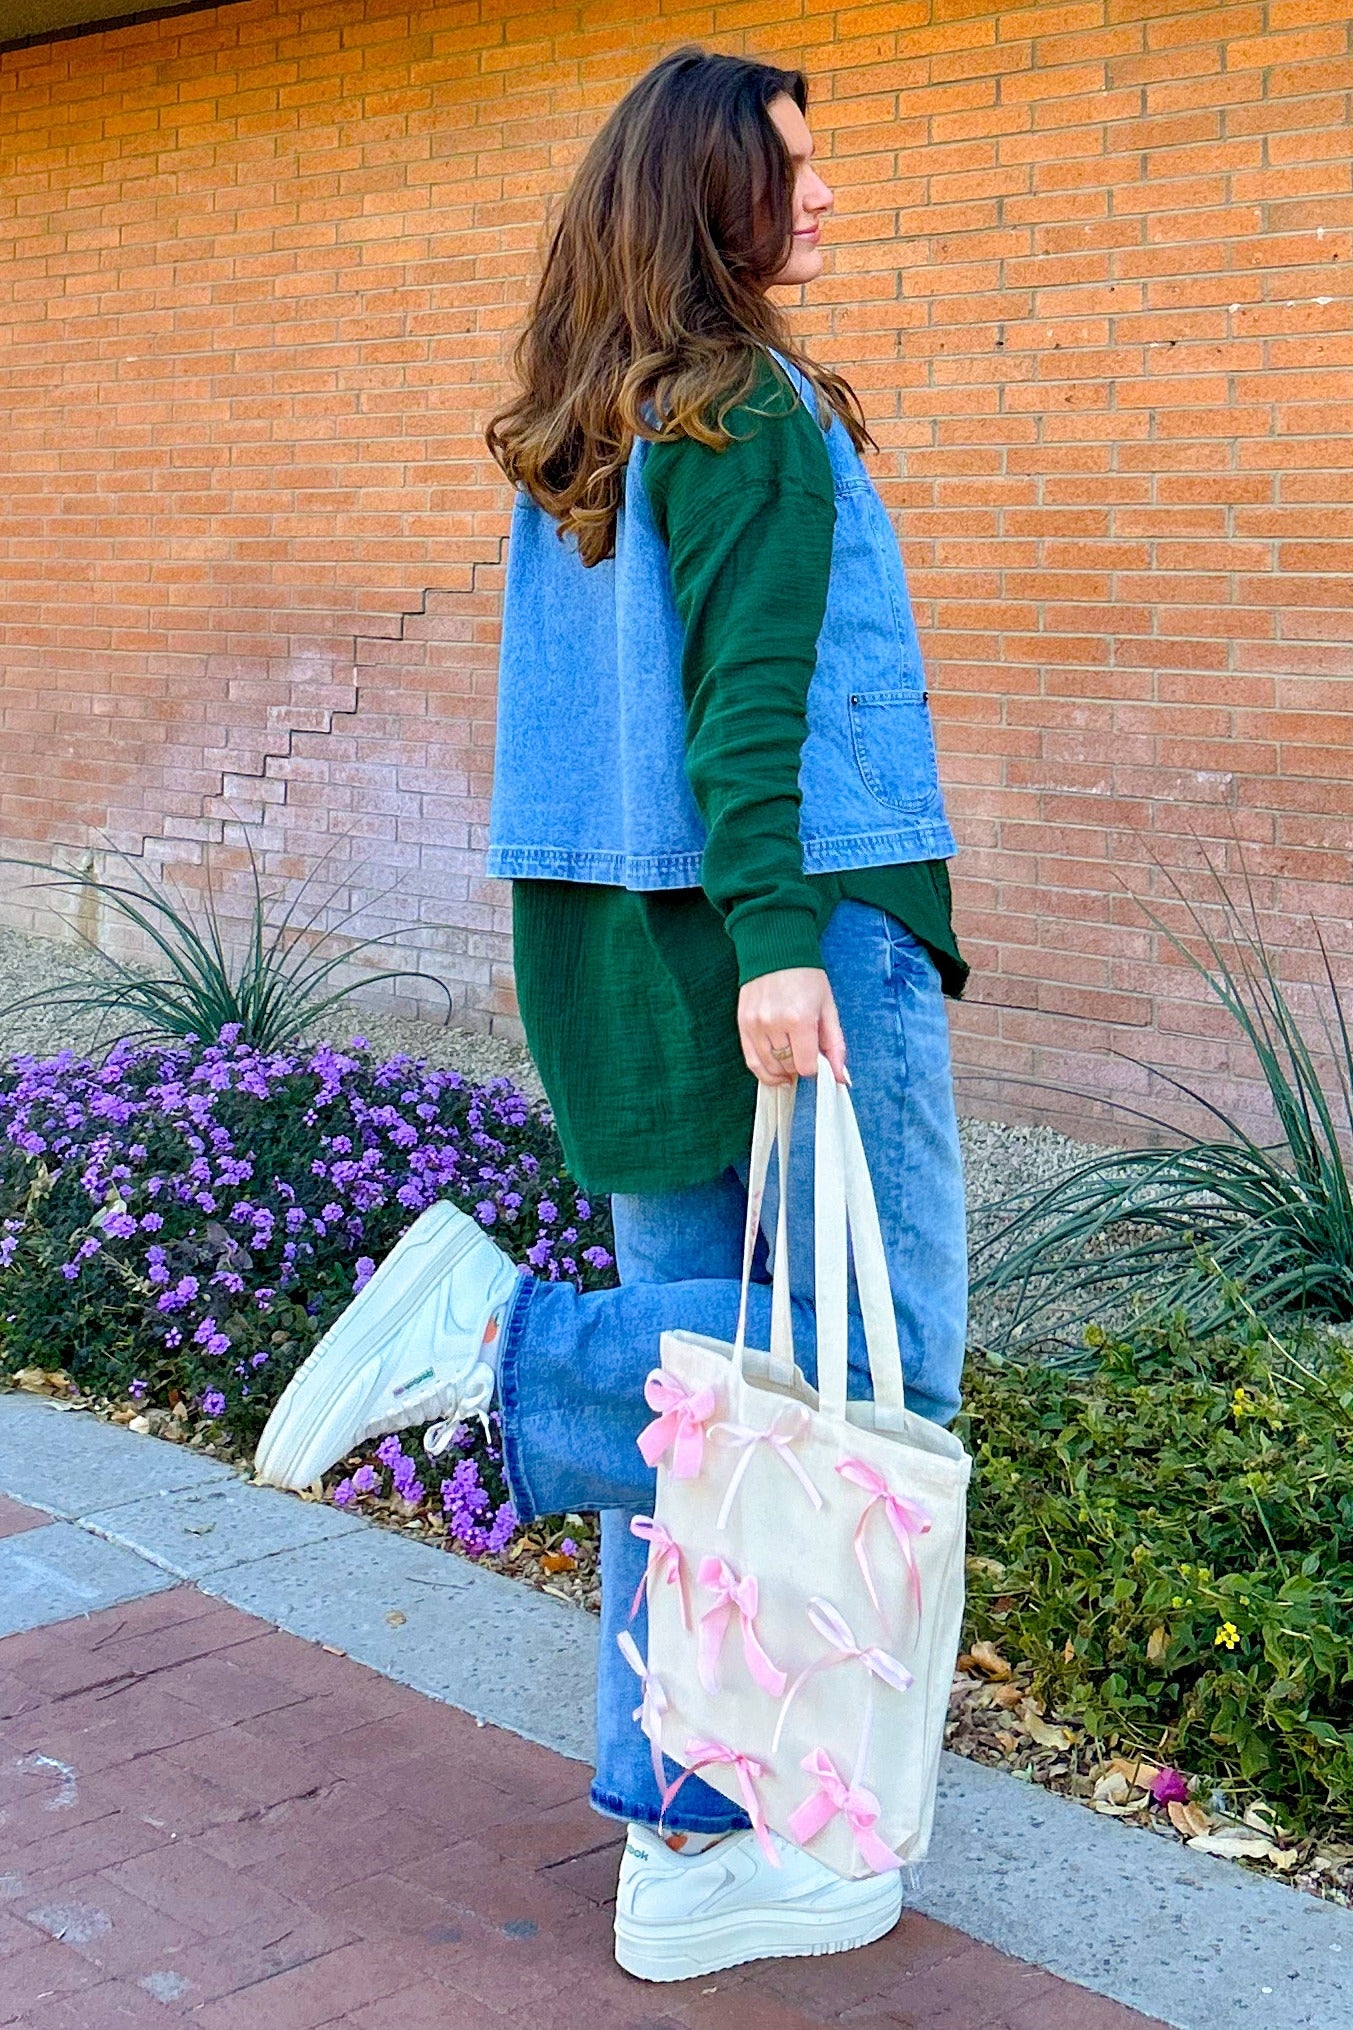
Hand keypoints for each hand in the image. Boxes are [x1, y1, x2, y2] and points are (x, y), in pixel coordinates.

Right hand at [737, 967, 847, 1086]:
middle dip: (798, 1066)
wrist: (776, 951)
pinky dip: (763, 1071)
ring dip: (782, 1071)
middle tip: (804, 1056)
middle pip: (788, 1067)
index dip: (814, 1067)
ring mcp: (756, 1025)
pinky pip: (751, 1060)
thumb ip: (835, 1044)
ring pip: (769, 1067)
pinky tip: (774, 1072)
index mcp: (801, 1019)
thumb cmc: (805, 977)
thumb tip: (840, 1077)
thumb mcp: (828, 1007)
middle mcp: (775, 1024)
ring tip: (790, 1064)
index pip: (806, 1065)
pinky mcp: (743, 1024)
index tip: (817, 1059)